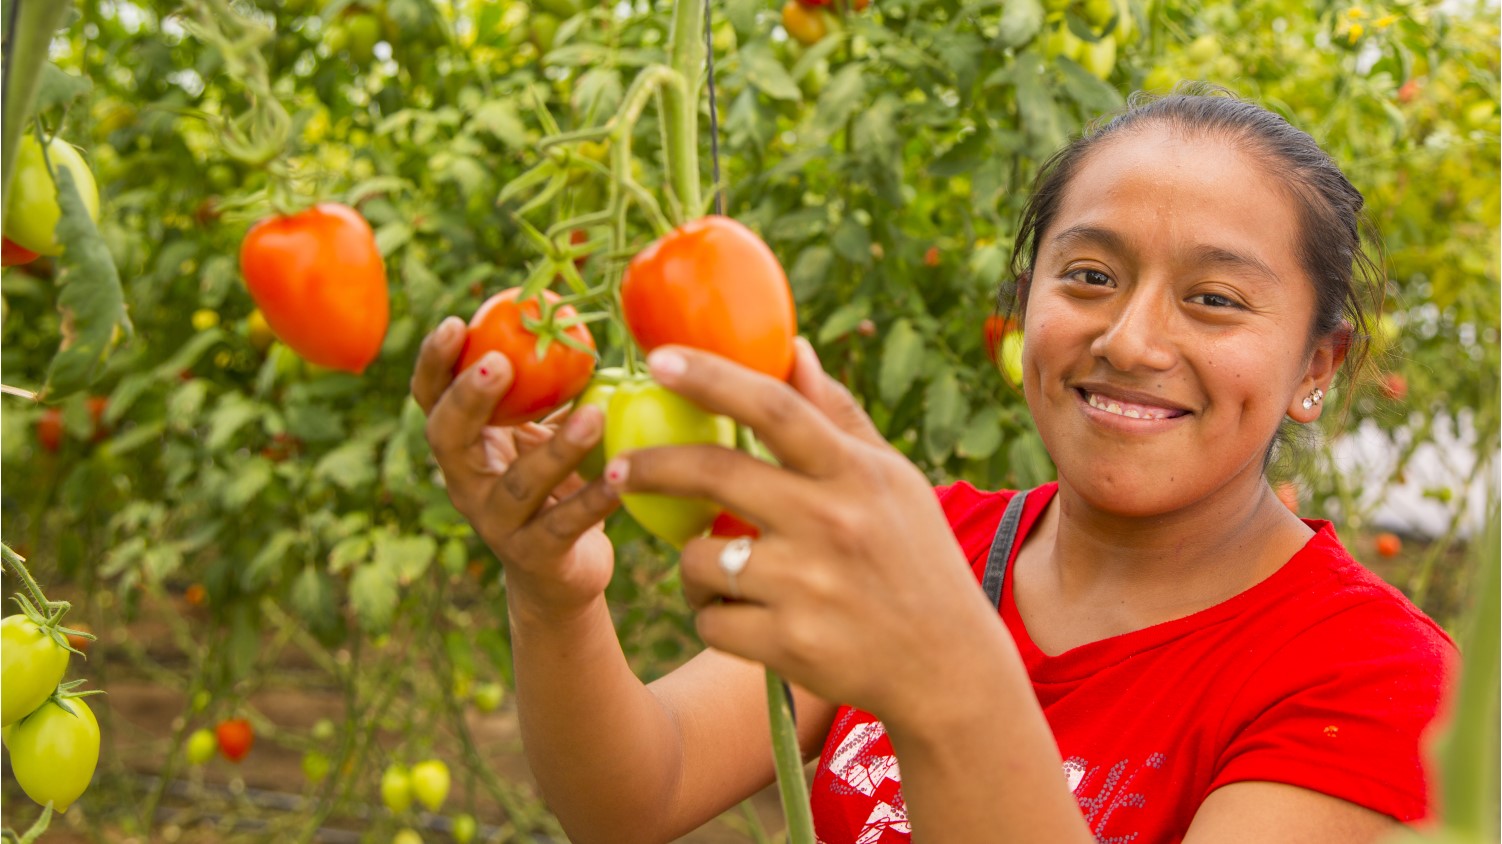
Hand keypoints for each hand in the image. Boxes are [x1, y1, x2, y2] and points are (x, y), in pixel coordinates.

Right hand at [411, 317, 620, 618]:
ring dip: (557, 449)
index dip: (435, 364)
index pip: (430, 399)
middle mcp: (466, 484)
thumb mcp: (542, 432)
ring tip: (592, 415)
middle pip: (448, 438)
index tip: (454, 323)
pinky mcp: (536, 555)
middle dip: (471, 399)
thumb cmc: (553, 485)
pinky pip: (567, 523)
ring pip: (520, 484)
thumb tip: (573, 316)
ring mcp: (497, 523)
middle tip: (501, 363)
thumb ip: (546, 388)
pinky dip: (595, 498)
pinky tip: (621, 474)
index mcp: (464, 446)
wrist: (560, 575)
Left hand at [602, 339, 1008, 725]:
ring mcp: (808, 586)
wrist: (948, 668)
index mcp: (855, 473)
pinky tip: (753, 622)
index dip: (713, 378)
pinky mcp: (788, 644)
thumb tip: (794, 347)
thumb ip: (838, 415)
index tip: (660, 358)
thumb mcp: (893, 480)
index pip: (776, 408)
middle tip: (617, 469)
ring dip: (697, 567)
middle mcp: (830, 522)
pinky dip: (716, 619)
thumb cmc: (914, 559)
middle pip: (714, 474)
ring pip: (699, 559)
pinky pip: (709, 620)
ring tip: (734, 578)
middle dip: (650, 467)